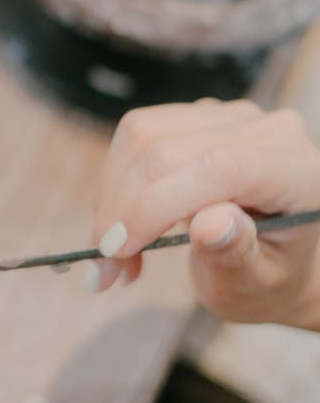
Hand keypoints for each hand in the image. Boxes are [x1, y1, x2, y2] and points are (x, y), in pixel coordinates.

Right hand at [86, 100, 319, 330]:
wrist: (272, 261)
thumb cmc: (268, 280)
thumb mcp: (255, 286)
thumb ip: (235, 254)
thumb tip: (209, 224)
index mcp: (297, 174)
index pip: (218, 168)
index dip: (156, 204)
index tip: (117, 250)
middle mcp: (268, 131)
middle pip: (169, 148)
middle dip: (122, 209)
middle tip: (105, 266)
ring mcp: (231, 117)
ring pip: (142, 134)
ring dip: (111, 195)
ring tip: (115, 251)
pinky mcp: (198, 116)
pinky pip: (136, 133)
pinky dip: (115, 181)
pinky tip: (124, 222)